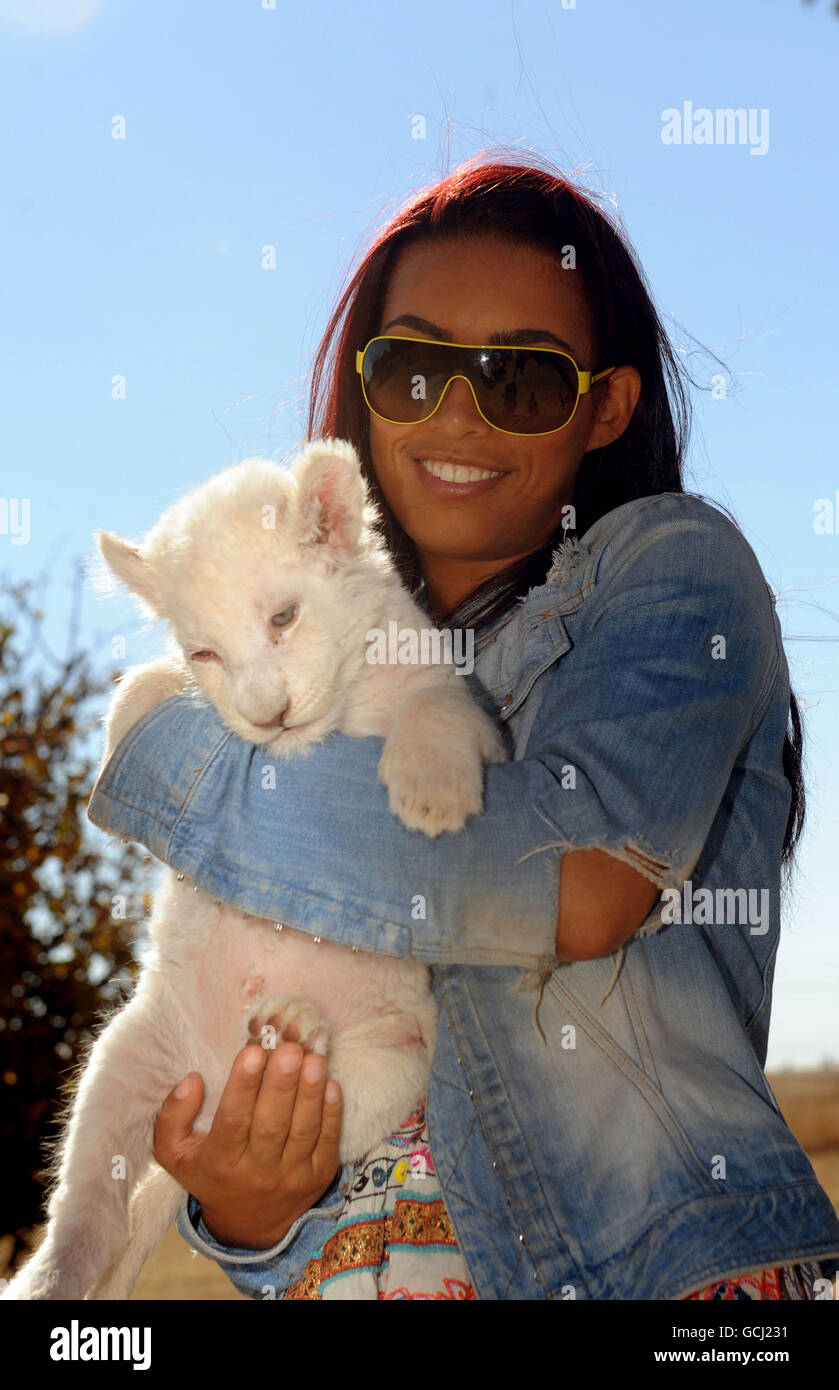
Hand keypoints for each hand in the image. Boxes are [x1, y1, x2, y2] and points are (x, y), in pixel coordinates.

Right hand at [153, 1041, 342, 1248]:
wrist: (248, 1226)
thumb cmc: (210, 1173)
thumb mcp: (175, 1154)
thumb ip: (172, 1117)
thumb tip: (191, 1080)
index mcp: (220, 1162)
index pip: (233, 1121)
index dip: (243, 1087)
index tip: (253, 1052)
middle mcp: (257, 1172)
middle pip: (272, 1125)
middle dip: (282, 1085)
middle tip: (290, 1049)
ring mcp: (292, 1175)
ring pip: (303, 1131)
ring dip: (311, 1094)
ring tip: (314, 1060)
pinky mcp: (319, 1176)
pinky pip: (328, 1142)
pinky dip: (332, 1114)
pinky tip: (332, 1085)